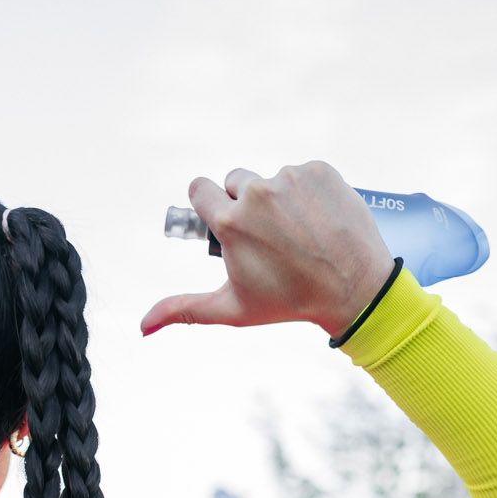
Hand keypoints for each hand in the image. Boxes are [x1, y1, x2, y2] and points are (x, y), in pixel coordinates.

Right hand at [141, 162, 392, 338]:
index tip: (224, 218)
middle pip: (235, 181)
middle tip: (268, 236)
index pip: (200, 188)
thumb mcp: (232, 308)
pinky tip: (317, 219)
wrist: (354, 288)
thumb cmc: (289, 302)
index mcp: (230, 221)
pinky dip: (308, 191)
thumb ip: (184, 309)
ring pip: (270, 179)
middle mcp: (258, 193)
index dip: (210, 205)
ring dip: (278, 199)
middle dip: (244, 203)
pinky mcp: (320, 170)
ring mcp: (291, 178)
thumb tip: (142, 327)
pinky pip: (302, 173)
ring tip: (299, 232)